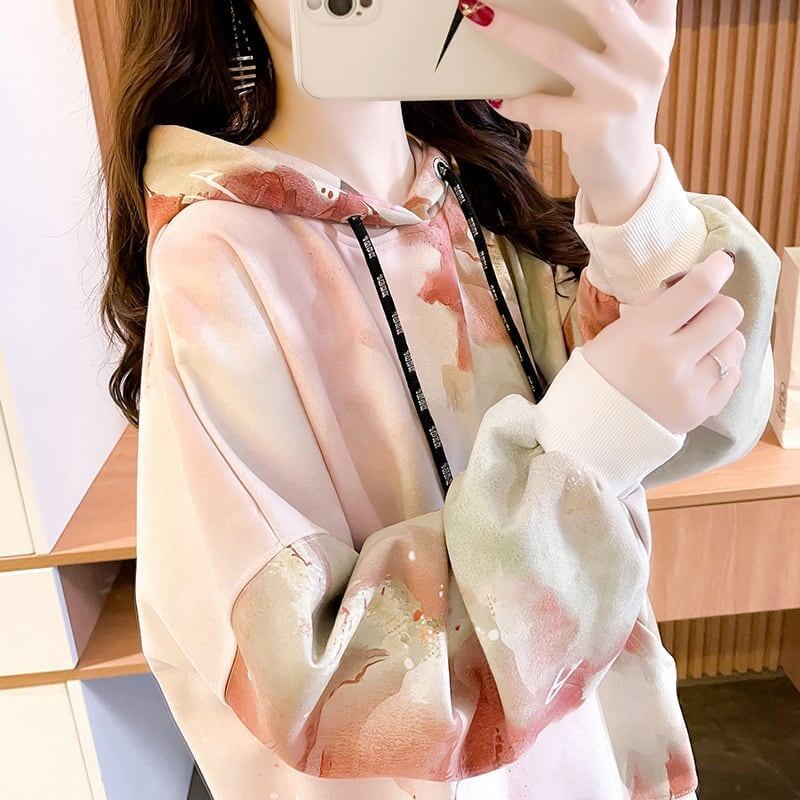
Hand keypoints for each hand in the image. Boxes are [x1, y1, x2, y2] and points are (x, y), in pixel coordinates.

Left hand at [459, 0, 676, 224]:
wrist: (627, 170)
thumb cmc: (615, 100)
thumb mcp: (629, 57)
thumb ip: (610, 21)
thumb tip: (537, 3)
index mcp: (656, 30)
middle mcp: (646, 58)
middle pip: (600, 5)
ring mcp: (619, 94)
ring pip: (559, 51)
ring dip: (513, 31)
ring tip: (481, 16)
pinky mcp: (593, 127)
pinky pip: (541, 107)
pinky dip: (514, 102)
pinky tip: (497, 99)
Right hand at [580, 250, 745, 434]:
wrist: (591, 428)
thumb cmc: (600, 374)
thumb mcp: (616, 332)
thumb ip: (654, 308)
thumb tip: (688, 283)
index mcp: (644, 334)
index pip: (698, 289)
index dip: (716, 268)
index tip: (721, 263)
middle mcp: (672, 361)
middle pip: (727, 313)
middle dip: (716, 307)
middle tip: (699, 315)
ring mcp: (691, 389)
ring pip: (735, 344)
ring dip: (720, 339)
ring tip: (697, 348)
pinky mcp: (702, 411)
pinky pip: (733, 376)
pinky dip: (721, 368)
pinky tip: (700, 370)